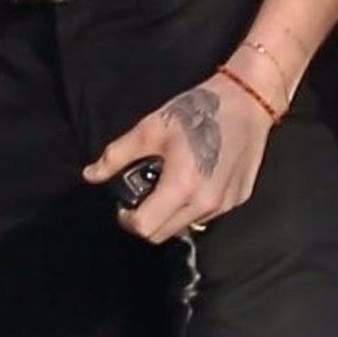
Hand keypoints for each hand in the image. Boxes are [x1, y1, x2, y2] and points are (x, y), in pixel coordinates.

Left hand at [86, 74, 272, 244]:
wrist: (247, 101)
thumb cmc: (196, 111)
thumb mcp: (150, 129)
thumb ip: (117, 155)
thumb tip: (90, 175)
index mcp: (182, 187)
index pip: (145, 228)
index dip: (128, 220)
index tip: (125, 205)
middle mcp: (206, 204)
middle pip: (163, 235)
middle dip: (147, 220)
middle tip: (144, 194)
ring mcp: (226, 205)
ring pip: (185, 227)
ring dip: (170, 215)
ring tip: (169, 183)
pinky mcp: (239, 200)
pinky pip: (206, 216)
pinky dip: (192, 207)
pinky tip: (194, 180)